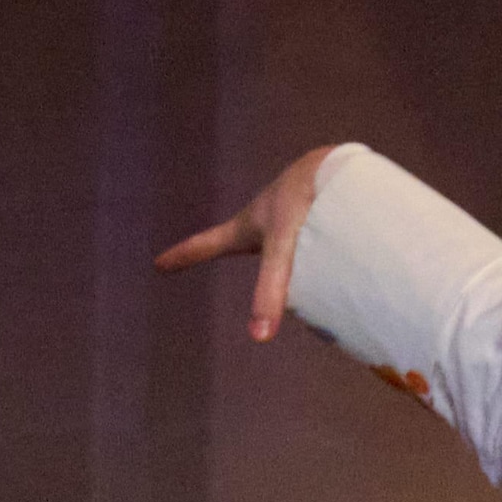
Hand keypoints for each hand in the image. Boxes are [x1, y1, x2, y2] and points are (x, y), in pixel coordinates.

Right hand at [155, 142, 348, 341]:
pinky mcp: (321, 214)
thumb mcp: (281, 247)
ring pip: (287, 243)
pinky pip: (316, 238)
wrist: (341, 164)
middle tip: (235, 266)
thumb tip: (260, 337)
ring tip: (308, 267)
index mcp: (246, 226)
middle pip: (250, 245)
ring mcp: (294, 215)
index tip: (160, 264)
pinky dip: (323, 250)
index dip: (184, 256)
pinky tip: (340, 260)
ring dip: (292, 254)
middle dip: (244, 255)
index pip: (206, 245)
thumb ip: (271, 292)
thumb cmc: (301, 199)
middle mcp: (268, 221)